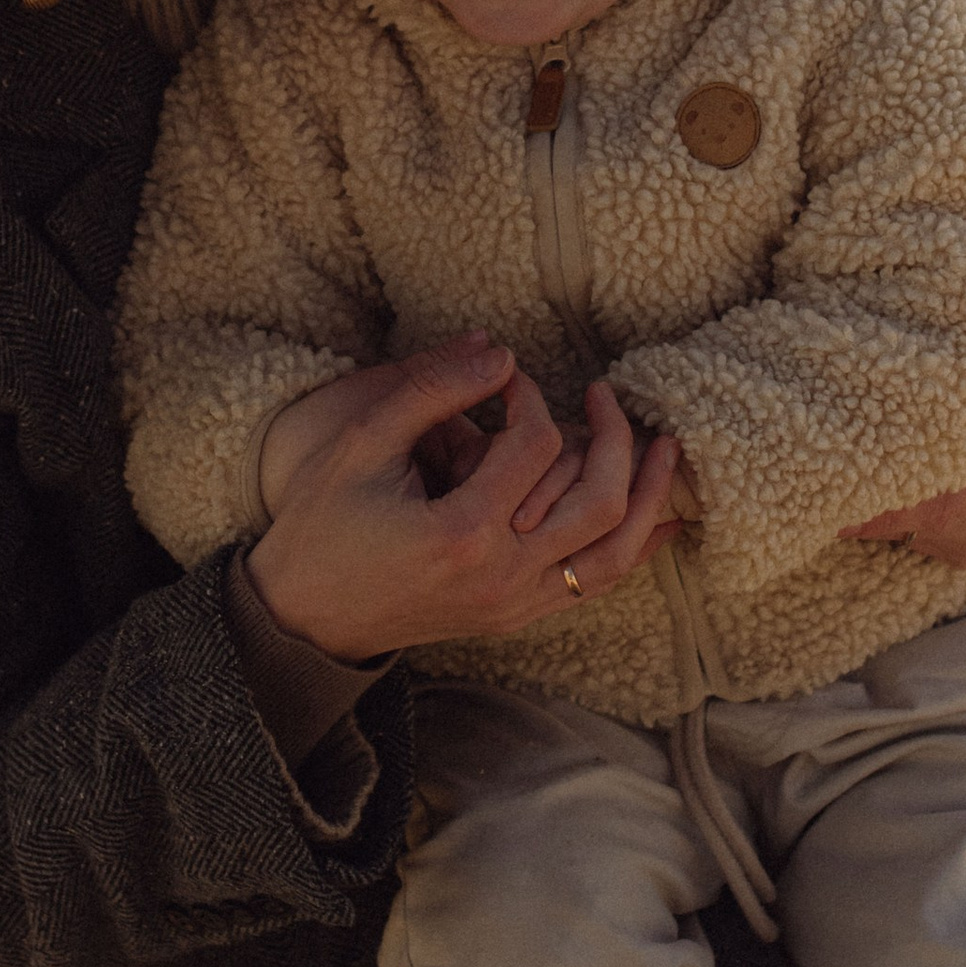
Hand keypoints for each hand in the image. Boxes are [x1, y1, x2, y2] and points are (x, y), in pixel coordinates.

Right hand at [244, 335, 679, 662]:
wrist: (301, 615)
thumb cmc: (322, 524)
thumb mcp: (362, 443)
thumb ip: (431, 388)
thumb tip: (501, 349)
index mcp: (464, 532)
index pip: (535, 444)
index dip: (528, 396)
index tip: (504, 377)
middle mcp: (502, 577)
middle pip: (599, 499)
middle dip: (614, 436)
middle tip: (603, 394)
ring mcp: (514, 605)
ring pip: (616, 553)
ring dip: (648, 496)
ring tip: (664, 447)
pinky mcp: (516, 617)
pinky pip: (597, 584)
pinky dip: (635, 546)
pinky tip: (663, 516)